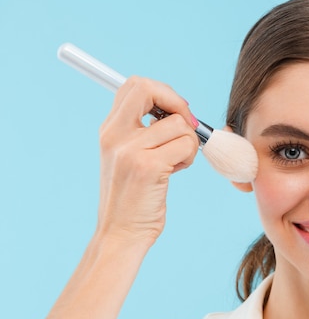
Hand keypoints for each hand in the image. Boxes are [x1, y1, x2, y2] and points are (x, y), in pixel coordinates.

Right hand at [95, 76, 198, 244]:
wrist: (122, 234)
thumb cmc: (133, 198)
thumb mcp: (129, 158)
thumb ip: (144, 131)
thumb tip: (178, 110)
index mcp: (109, 130)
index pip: (134, 85)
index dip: (162, 92)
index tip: (175, 112)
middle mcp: (115, 135)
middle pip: (149, 89)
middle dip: (177, 103)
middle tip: (186, 126)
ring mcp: (131, 151)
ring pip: (179, 123)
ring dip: (188, 142)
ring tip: (176, 162)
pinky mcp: (149, 167)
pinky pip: (186, 144)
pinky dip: (189, 156)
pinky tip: (176, 171)